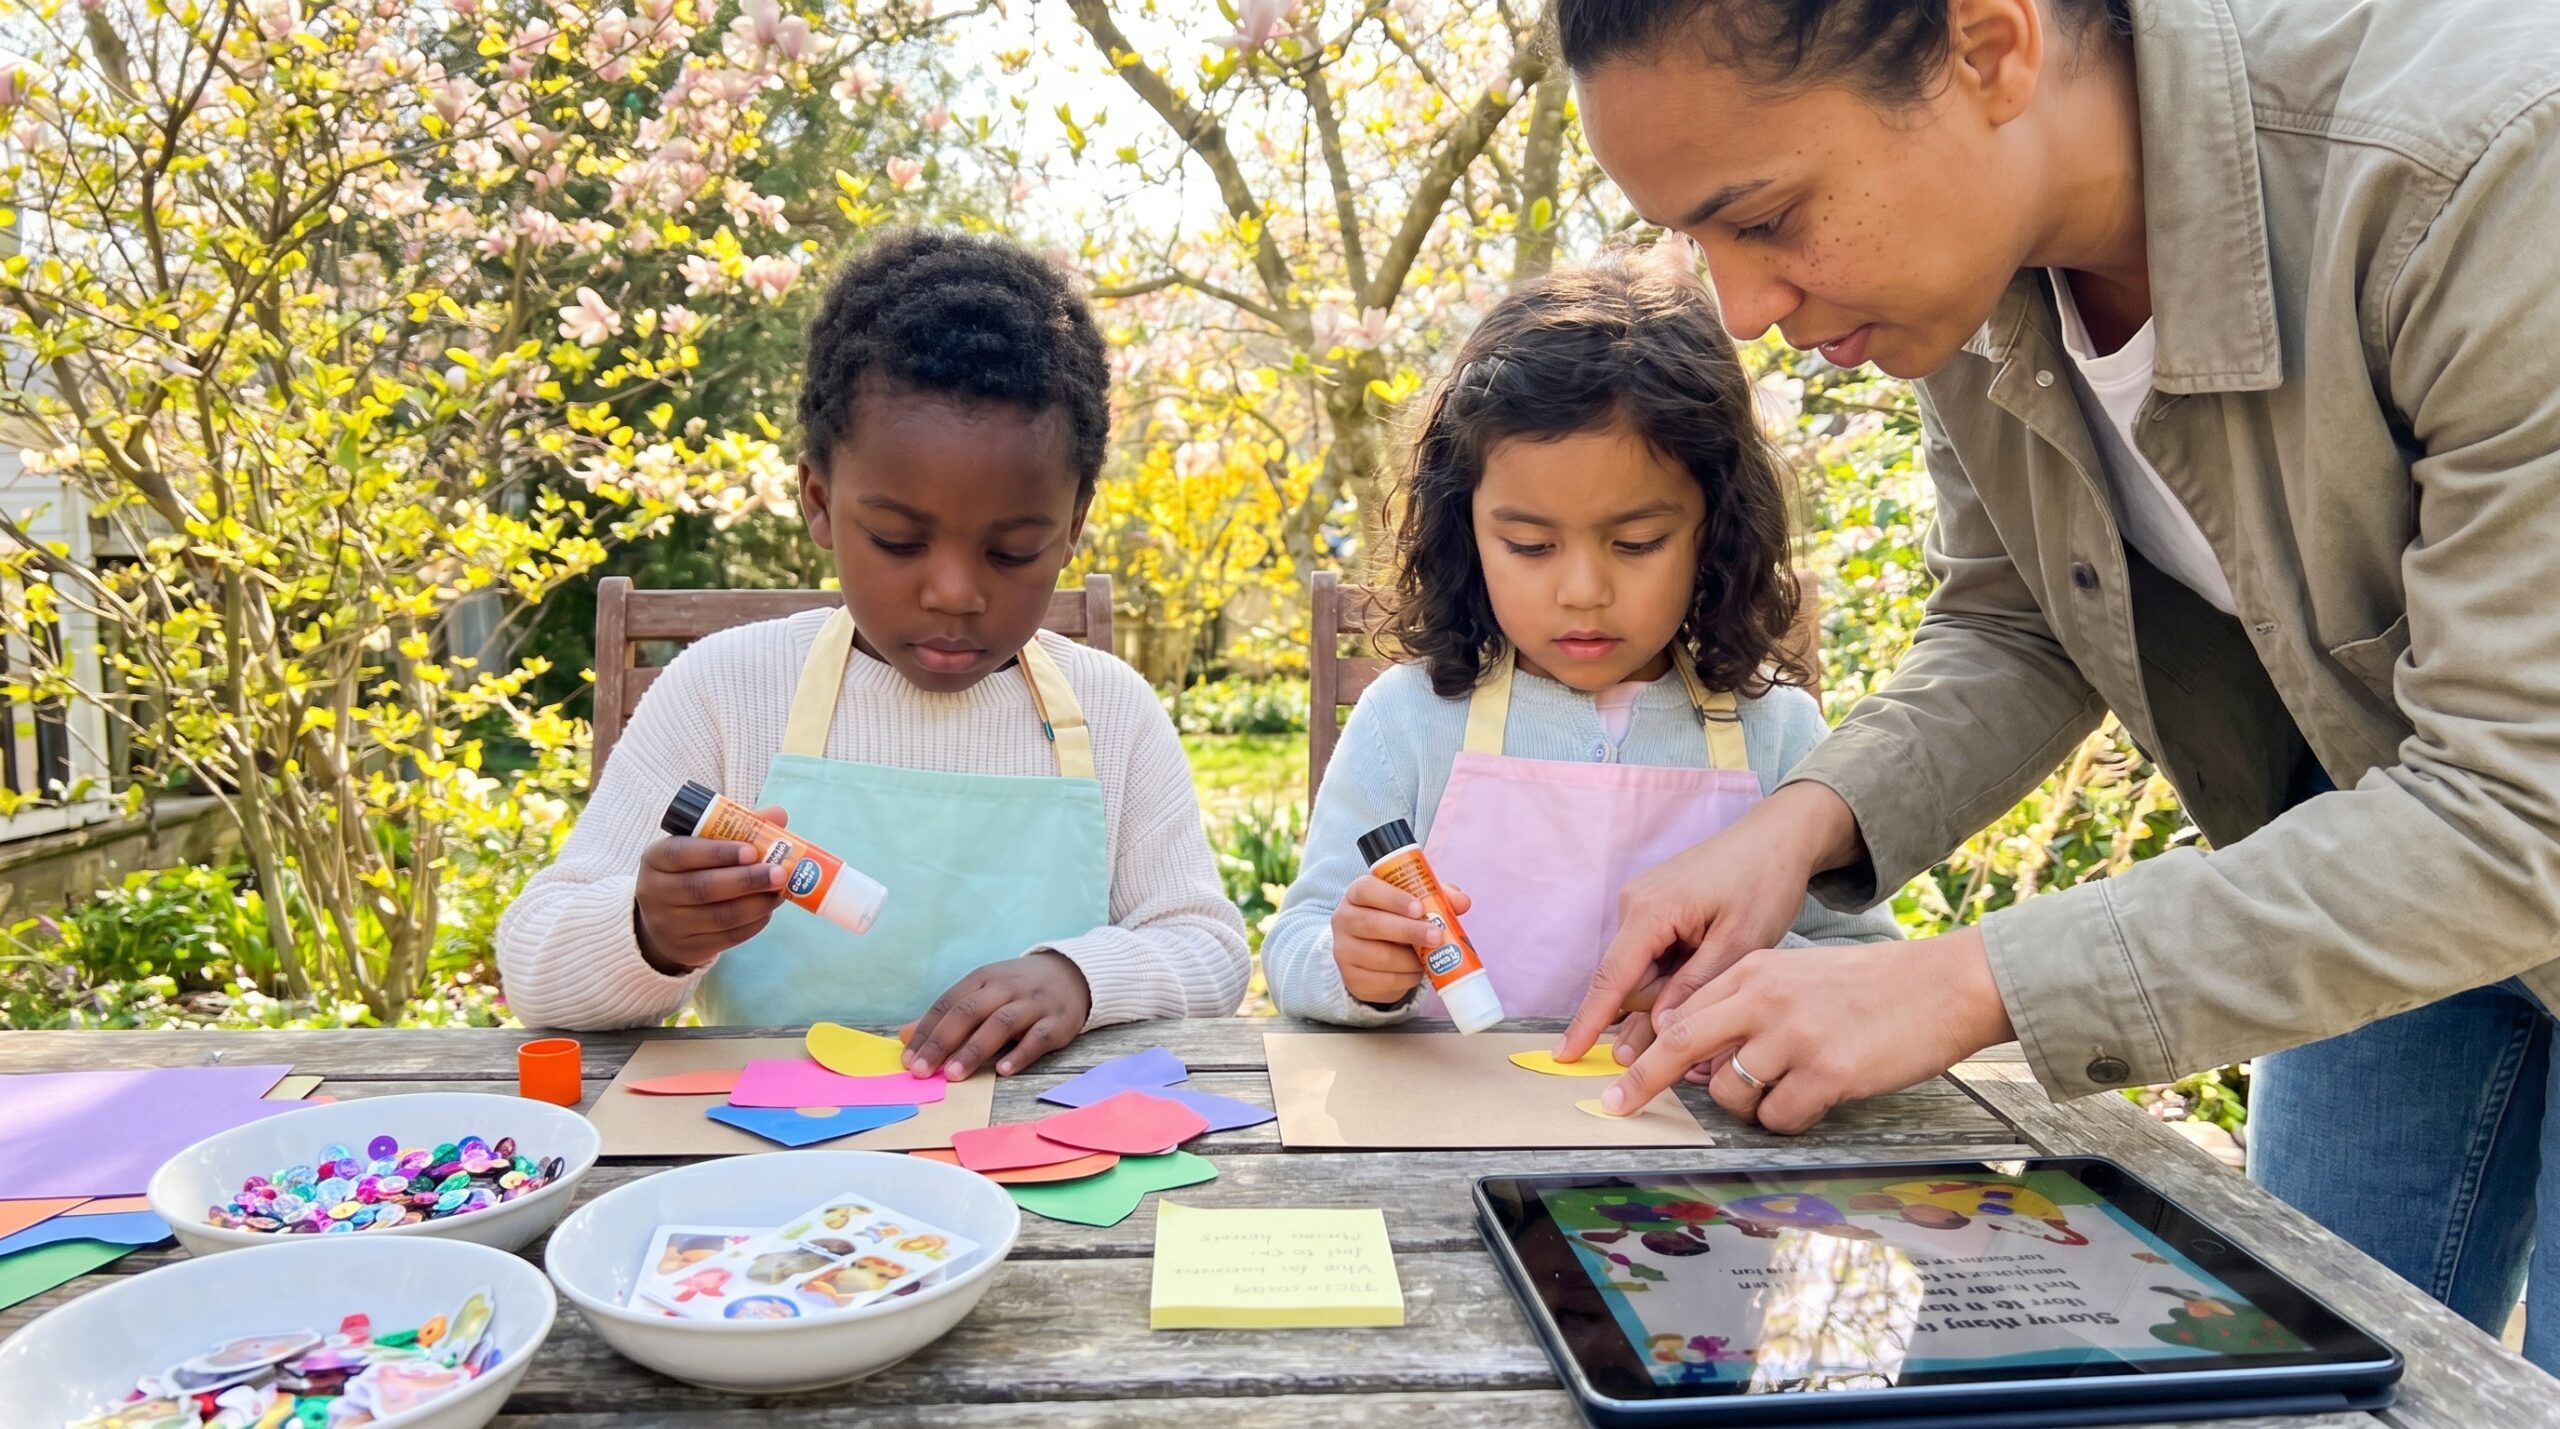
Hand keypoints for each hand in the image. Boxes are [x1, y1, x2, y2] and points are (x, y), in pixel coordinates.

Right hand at [635, 805, 789, 974]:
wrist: (664, 920)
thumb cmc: (691, 871)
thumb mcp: (700, 846)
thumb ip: (738, 829)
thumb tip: (778, 815)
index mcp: (655, 859)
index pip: (681, 853)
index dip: (717, 852)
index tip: (752, 851)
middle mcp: (655, 892)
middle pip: (703, 888)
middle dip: (746, 880)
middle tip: (779, 873)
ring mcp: (668, 924)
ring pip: (719, 917)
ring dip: (756, 904)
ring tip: (780, 892)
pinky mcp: (687, 948)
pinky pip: (727, 938)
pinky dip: (753, 924)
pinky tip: (767, 910)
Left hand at [900, 951, 1093, 1079]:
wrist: (1074, 974)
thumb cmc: (1018, 990)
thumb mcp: (982, 993)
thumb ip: (946, 1016)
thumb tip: (904, 1036)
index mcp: (983, 979)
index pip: (948, 1004)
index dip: (926, 1032)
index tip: (908, 1059)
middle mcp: (1006, 988)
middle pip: (969, 1012)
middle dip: (943, 1042)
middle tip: (923, 1071)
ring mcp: (1033, 1003)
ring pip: (1001, 1024)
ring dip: (975, 1049)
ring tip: (954, 1075)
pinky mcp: (1058, 1021)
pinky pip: (1038, 1037)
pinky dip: (1021, 1054)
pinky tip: (1003, 1071)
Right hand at [1330, 874, 1472, 1005]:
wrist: (1372, 957)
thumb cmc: (1395, 920)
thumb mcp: (1414, 903)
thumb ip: (1437, 896)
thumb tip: (1462, 902)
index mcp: (1357, 894)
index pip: (1367, 889)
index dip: (1393, 898)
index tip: (1419, 908)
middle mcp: (1344, 919)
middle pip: (1373, 924)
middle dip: (1409, 931)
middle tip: (1437, 936)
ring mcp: (1344, 950)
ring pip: (1380, 956)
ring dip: (1412, 959)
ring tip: (1428, 958)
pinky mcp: (1351, 977)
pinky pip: (1383, 980)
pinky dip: (1406, 978)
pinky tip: (1415, 971)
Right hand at [1557, 782, 1861, 1064]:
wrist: (1777, 837)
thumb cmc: (1763, 883)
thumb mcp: (1739, 943)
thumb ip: (1695, 987)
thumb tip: (1661, 1030)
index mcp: (1650, 912)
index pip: (1611, 979)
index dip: (1588, 1022)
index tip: (1565, 1056)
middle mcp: (1635, 906)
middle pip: (1630, 981)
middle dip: (1660, 1007)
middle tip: (1708, 1010)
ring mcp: (1643, 905)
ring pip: (1644, 971)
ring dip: (1674, 988)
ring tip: (1716, 978)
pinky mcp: (1656, 908)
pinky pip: (1654, 955)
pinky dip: (1676, 972)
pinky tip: (1705, 969)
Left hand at [1598, 928, 2014, 1132]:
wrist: (1944, 985)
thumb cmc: (1874, 986)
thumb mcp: (1800, 977)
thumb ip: (1751, 1008)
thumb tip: (1705, 1060)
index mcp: (1755, 971)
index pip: (1682, 1013)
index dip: (1647, 1050)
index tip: (1618, 1079)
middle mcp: (1765, 998)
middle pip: (1680, 1045)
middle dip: (1643, 1081)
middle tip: (1618, 1107)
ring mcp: (1794, 1035)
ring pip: (1731, 1091)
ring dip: (1749, 1105)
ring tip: (1790, 1088)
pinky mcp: (1826, 1071)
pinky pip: (1778, 1117)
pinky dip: (1787, 1120)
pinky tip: (1816, 1101)